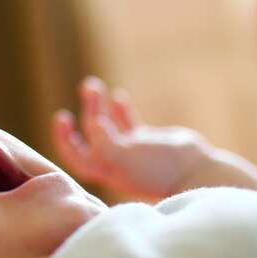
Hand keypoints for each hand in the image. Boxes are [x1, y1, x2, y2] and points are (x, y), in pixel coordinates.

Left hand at [52, 77, 212, 199]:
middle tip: (89, 87)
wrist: (194, 171)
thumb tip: (93, 123)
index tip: (62, 116)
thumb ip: (104, 142)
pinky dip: (121, 110)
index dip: (64, 137)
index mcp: (102, 170)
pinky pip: (128, 123)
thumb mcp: (124, 158)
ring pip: (108, 125)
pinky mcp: (146, 142)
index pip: (74, 154)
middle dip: (88, 110)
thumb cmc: (156, 169)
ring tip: (94, 85)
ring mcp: (130, 151)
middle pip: (92, 133)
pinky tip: (119, 96)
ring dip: (100, 105)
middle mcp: (113, 161)